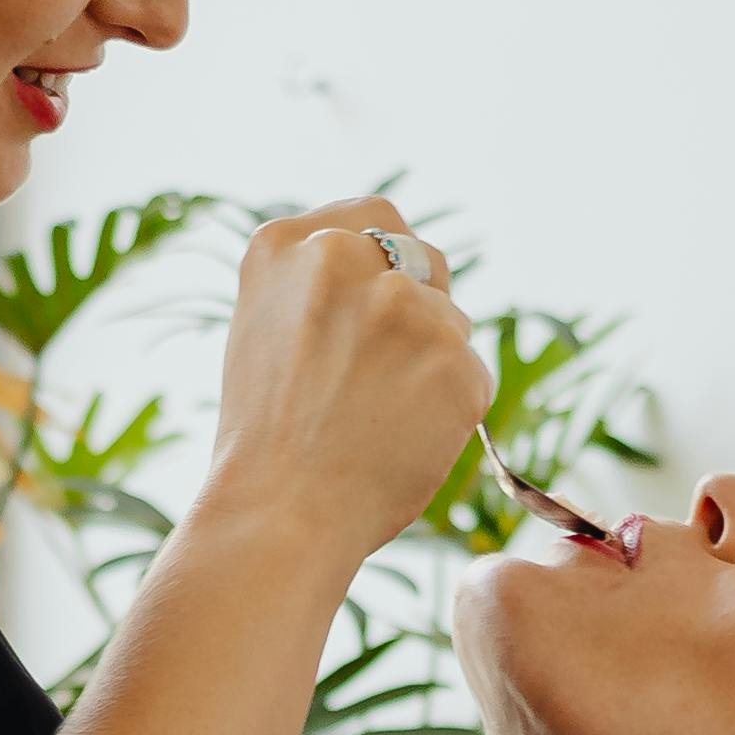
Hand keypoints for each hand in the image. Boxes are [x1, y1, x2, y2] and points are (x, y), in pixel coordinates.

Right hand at [207, 200, 491, 567]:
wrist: (279, 515)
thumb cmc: (265, 440)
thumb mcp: (264, 332)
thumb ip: (318, 288)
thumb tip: (388, 277)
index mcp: (284, 245)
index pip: (373, 219)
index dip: (386, 262)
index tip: (380, 301)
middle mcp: (344, 258)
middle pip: (423, 258)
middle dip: (419, 305)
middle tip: (383, 373)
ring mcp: (403, 305)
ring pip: (451, 322)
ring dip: (432, 363)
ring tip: (377, 421)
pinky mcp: (453, 357)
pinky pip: (470, 375)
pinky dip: (450, 409)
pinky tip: (403, 441)